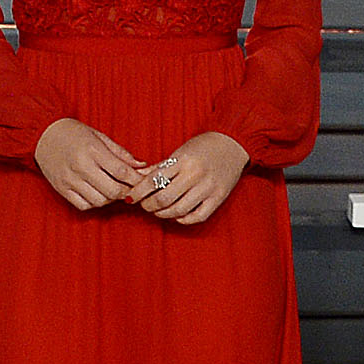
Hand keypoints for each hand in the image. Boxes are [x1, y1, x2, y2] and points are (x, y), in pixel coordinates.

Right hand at [33, 117, 146, 211]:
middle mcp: (81, 166)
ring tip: (114, 190)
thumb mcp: (100, 137)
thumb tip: (142, 166)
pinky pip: (84, 205)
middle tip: (131, 189)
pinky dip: (95, 203)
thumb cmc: (74, 133)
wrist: (43, 135)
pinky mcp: (61, 189)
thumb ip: (121, 153)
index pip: (122, 172)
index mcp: (92, 150)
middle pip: (113, 191)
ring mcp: (70, 180)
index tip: (143, 181)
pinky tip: (98, 194)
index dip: (137, 180)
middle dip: (127, 193)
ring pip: (99, 201)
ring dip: (112, 199)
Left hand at [130, 131, 248, 227]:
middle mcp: (195, 174)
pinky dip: (183, 220)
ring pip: (178, 210)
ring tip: (158, 211)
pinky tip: (177, 215)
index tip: (130, 198)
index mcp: (183, 160)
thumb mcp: (179, 152)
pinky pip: (197, 216)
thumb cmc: (203, 147)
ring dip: (163, 214)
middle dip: (149, 206)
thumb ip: (158, 167)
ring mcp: (208, 187)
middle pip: (163, 199)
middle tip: (144, 205)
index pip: (152, 180)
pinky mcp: (219, 197)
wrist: (233, 144)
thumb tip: (135, 178)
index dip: (138, 192)